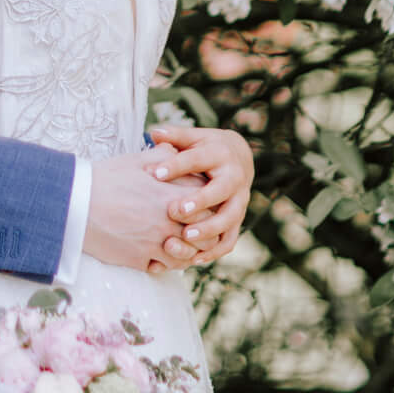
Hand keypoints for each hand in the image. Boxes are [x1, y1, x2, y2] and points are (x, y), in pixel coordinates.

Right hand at [83, 143, 233, 273]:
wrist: (77, 203)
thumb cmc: (106, 178)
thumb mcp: (137, 159)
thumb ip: (165, 155)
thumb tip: (177, 151)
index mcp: (173, 195)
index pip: (209, 205)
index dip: (209, 206)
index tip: (199, 204)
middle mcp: (170, 221)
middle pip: (205, 235)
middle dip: (203, 233)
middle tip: (192, 229)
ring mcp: (156, 243)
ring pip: (187, 256)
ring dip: (185, 252)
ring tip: (176, 244)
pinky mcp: (140, 259)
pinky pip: (163, 268)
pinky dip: (164, 264)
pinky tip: (157, 255)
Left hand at [146, 124, 253, 273]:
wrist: (240, 158)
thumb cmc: (206, 147)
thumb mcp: (193, 137)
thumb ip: (174, 136)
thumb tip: (153, 132)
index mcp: (219, 154)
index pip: (197, 159)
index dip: (176, 166)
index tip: (155, 174)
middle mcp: (233, 178)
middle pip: (219, 192)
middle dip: (199, 202)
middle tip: (174, 211)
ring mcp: (239, 201)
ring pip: (229, 219)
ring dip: (208, 230)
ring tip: (185, 237)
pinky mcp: (238, 220)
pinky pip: (230, 240)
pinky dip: (214, 252)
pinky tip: (193, 260)